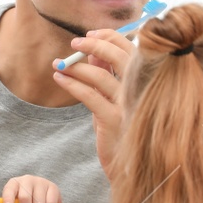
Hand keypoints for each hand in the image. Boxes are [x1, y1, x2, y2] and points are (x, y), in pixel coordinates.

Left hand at [51, 28, 135, 175]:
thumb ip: (106, 75)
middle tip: (75, 42)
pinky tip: (59, 78)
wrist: (129, 168)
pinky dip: (72, 84)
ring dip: (77, 66)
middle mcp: (139, 91)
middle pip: (120, 57)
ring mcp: (128, 106)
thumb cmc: (119, 131)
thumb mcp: (112, 99)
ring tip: (59, 64)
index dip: (110, 37)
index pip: (131, 49)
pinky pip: (90, 96)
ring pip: (101, 76)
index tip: (90, 34)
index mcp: (143, 82)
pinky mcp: (113, 121)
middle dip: (95, 44)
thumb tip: (92, 50)